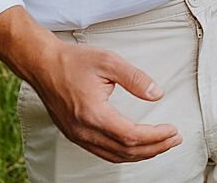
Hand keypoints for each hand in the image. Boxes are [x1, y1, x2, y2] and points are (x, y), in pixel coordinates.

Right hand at [24, 36, 181, 163]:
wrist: (43, 65)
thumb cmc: (72, 61)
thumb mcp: (108, 61)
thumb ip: (135, 79)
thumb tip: (156, 94)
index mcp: (93, 114)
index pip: (131, 136)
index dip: (156, 136)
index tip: (172, 130)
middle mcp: (84, 131)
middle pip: (126, 151)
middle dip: (154, 147)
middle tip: (174, 139)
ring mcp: (78, 136)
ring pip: (115, 156)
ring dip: (141, 153)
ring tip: (160, 144)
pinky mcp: (75, 135)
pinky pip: (103, 152)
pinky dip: (124, 153)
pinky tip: (134, 146)